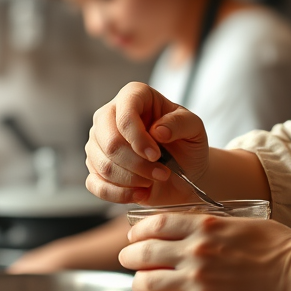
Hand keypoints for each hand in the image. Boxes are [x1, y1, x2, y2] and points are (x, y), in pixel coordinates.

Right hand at [85, 82, 209, 205]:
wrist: (184, 173)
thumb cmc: (187, 145)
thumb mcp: (194, 128)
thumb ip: (180, 123)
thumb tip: (158, 130)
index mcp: (134, 96)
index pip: (124, 113)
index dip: (138, 137)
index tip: (156, 155)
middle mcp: (110, 116)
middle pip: (110, 142)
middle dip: (137, 164)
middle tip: (162, 173)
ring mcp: (98, 143)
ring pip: (104, 165)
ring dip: (133, 180)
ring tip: (155, 179)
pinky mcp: (96, 169)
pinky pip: (96, 184)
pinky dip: (120, 194)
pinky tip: (140, 193)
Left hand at [118, 213, 290, 290]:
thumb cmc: (279, 247)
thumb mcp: (240, 223)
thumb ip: (210, 227)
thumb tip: (189, 232)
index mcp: (204, 227)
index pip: (154, 226)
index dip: (138, 233)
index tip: (135, 238)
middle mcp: (195, 254)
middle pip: (143, 255)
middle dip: (131, 259)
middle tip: (131, 264)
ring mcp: (199, 286)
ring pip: (148, 286)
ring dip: (142, 287)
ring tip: (147, 289)